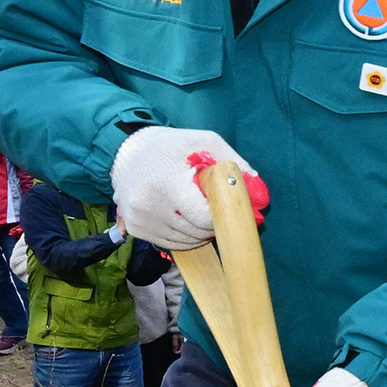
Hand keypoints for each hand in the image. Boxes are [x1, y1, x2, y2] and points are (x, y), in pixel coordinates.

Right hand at [111, 127, 266, 249]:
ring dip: (199, 234)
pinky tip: (186, 220)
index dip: (221, 216)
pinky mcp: (134, 227)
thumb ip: (234, 164)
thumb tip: (259, 193)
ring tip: (200, 213)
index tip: (225, 206)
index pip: (204, 219)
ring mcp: (138, 219)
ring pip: (184, 242)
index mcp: (167, 184)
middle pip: (195, 232)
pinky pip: (168, 243)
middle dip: (212, 225)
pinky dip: (183, 237)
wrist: (127, 149)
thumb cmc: (171, 145)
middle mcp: (148, 205)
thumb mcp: (205, 142)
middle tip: (215, 210)